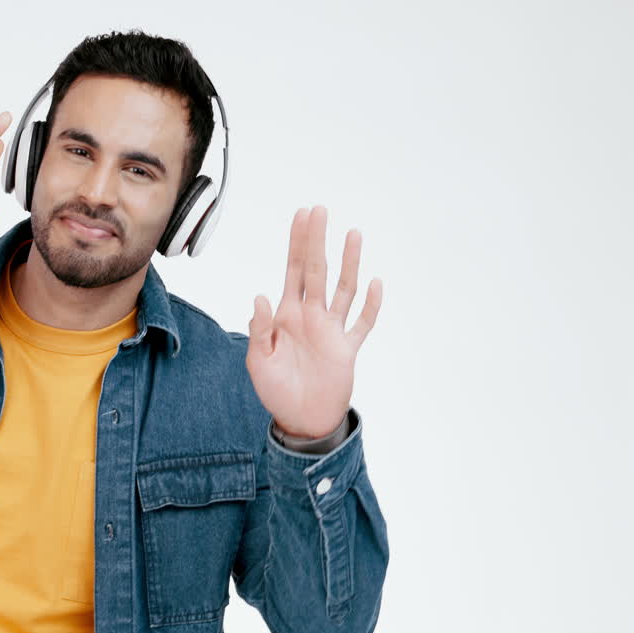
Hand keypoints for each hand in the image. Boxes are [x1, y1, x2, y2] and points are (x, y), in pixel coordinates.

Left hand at [246, 206, 382, 437]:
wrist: (300, 420)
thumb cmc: (276, 390)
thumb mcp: (258, 361)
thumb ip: (259, 329)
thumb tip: (260, 297)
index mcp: (287, 316)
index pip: (293, 271)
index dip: (296, 243)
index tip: (302, 215)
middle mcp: (311, 316)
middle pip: (317, 270)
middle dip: (317, 240)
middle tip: (321, 210)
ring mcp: (332, 331)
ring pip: (343, 289)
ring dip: (349, 262)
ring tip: (353, 234)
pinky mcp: (347, 350)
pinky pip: (362, 324)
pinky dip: (370, 305)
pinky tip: (375, 283)